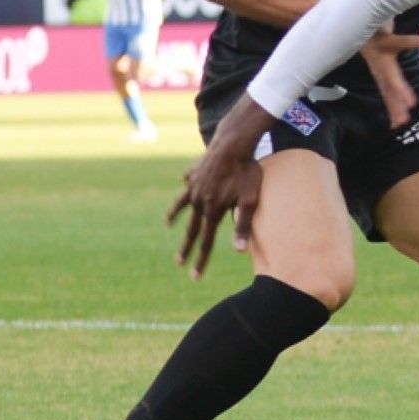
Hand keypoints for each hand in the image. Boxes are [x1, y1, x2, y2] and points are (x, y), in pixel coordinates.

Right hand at [167, 104, 269, 277]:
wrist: (233, 143)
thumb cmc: (246, 171)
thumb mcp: (250, 199)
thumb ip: (243, 225)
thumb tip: (238, 250)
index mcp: (212, 210)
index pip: (206, 241)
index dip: (201, 260)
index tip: (194, 276)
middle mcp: (199, 201)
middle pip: (192, 229)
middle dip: (186, 248)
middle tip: (179, 263)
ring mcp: (194, 186)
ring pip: (183, 205)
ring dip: (175, 215)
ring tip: (168, 224)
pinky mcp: (194, 173)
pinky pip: (187, 184)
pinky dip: (186, 187)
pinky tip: (185, 185)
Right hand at [362, 24, 418, 127]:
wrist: (363, 39)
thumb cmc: (380, 38)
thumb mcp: (396, 39)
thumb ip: (413, 42)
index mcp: (383, 65)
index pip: (394, 81)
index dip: (402, 92)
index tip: (412, 104)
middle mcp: (380, 74)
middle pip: (389, 93)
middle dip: (396, 107)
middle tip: (404, 121)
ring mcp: (380, 80)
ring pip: (387, 98)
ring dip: (394, 111)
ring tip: (400, 125)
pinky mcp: (382, 83)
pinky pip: (387, 98)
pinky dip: (392, 110)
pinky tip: (396, 123)